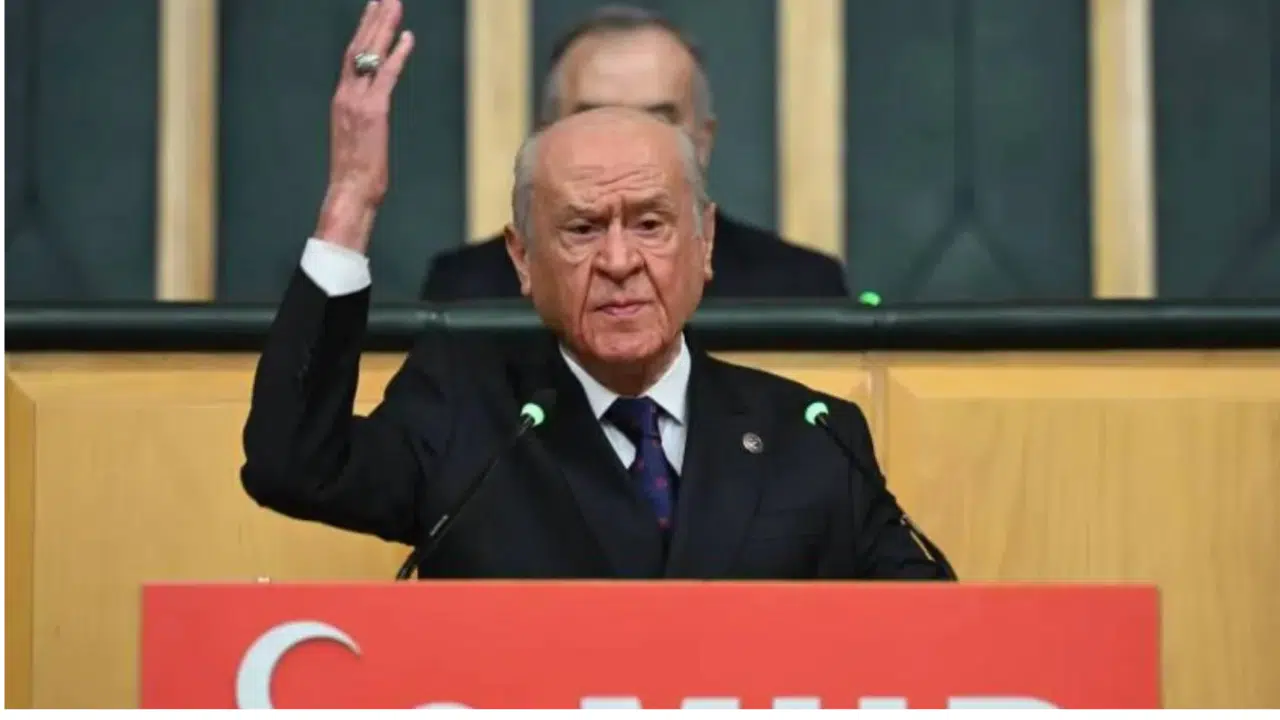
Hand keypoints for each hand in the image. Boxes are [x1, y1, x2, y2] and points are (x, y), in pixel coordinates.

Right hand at [315, 0, 414, 251]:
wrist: (350, 191)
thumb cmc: (356, 173)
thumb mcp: (357, 138)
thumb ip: (363, 119)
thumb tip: (373, 115)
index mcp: (342, 99)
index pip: (352, 57)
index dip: (362, 31)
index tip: (372, 10)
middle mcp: (346, 94)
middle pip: (359, 47)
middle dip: (373, 19)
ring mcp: (358, 101)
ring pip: (370, 54)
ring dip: (383, 27)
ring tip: (394, 4)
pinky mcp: (374, 111)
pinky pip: (387, 75)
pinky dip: (398, 55)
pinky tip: (408, 38)